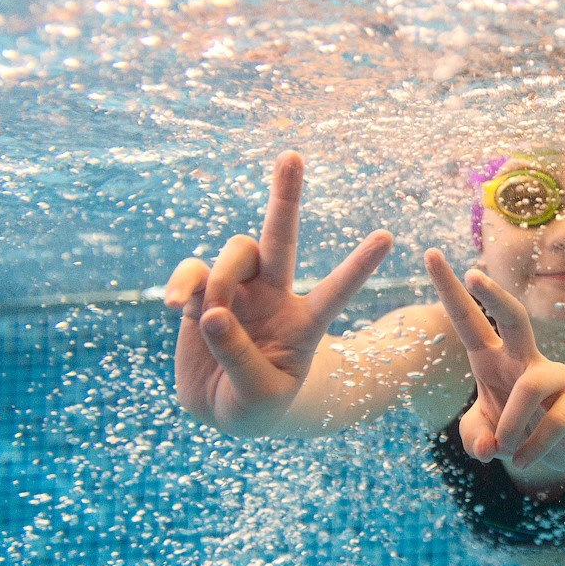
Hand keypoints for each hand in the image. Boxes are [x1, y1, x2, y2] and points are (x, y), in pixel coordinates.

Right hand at [165, 151, 391, 434]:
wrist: (221, 409)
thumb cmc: (254, 406)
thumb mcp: (257, 397)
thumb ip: (239, 357)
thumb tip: (212, 312)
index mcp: (304, 324)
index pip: (337, 289)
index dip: (359, 264)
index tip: (387, 237)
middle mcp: (275, 297)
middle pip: (283, 239)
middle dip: (286, 197)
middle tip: (292, 156)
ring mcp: (239, 291)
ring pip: (236, 253)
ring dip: (222, 277)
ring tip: (206, 315)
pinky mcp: (203, 294)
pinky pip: (194, 272)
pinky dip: (184, 283)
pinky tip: (176, 306)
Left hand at [424, 250, 564, 471]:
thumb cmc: (516, 431)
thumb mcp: (483, 437)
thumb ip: (474, 439)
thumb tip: (488, 448)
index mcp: (493, 358)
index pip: (469, 319)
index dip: (450, 289)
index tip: (430, 255)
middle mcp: (525, 358)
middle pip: (513, 317)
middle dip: (493, 295)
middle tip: (473, 273)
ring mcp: (556, 377)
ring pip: (530, 388)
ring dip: (511, 426)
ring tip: (505, 452)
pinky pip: (553, 422)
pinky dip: (532, 449)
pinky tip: (524, 461)